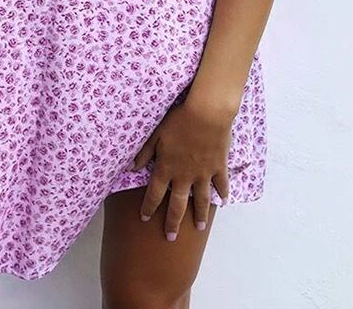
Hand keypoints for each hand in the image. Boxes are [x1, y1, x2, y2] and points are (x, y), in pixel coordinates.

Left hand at [130, 97, 232, 240]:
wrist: (206, 114)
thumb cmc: (178, 121)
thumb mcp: (155, 135)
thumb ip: (144, 153)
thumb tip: (130, 168)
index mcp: (166, 168)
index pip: (154, 194)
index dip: (148, 207)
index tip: (144, 218)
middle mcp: (184, 176)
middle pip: (177, 205)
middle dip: (172, 222)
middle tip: (171, 238)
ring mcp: (203, 174)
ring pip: (201, 200)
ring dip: (200, 215)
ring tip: (200, 227)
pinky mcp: (219, 167)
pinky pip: (221, 184)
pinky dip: (222, 194)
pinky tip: (222, 202)